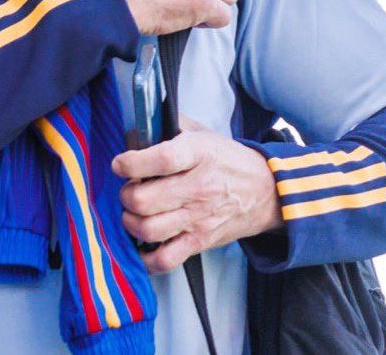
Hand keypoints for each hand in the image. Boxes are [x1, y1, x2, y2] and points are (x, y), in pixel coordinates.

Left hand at [111, 116, 282, 273]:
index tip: (120, 164)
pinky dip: (147, 257)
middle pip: (145, 200)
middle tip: (130, 190)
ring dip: (131, 222)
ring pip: (148, 230)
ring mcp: (199, 218)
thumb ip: (172, 126)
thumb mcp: (205, 134)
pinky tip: (144, 243)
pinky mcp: (200, 242)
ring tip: (135, 213)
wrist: (265, 193)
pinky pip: (165, 259)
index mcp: (200, 155)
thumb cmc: (229, 162)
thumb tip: (140, 125)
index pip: (162, 159)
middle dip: (127, 195)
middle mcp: (199, 188)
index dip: (133, 163)